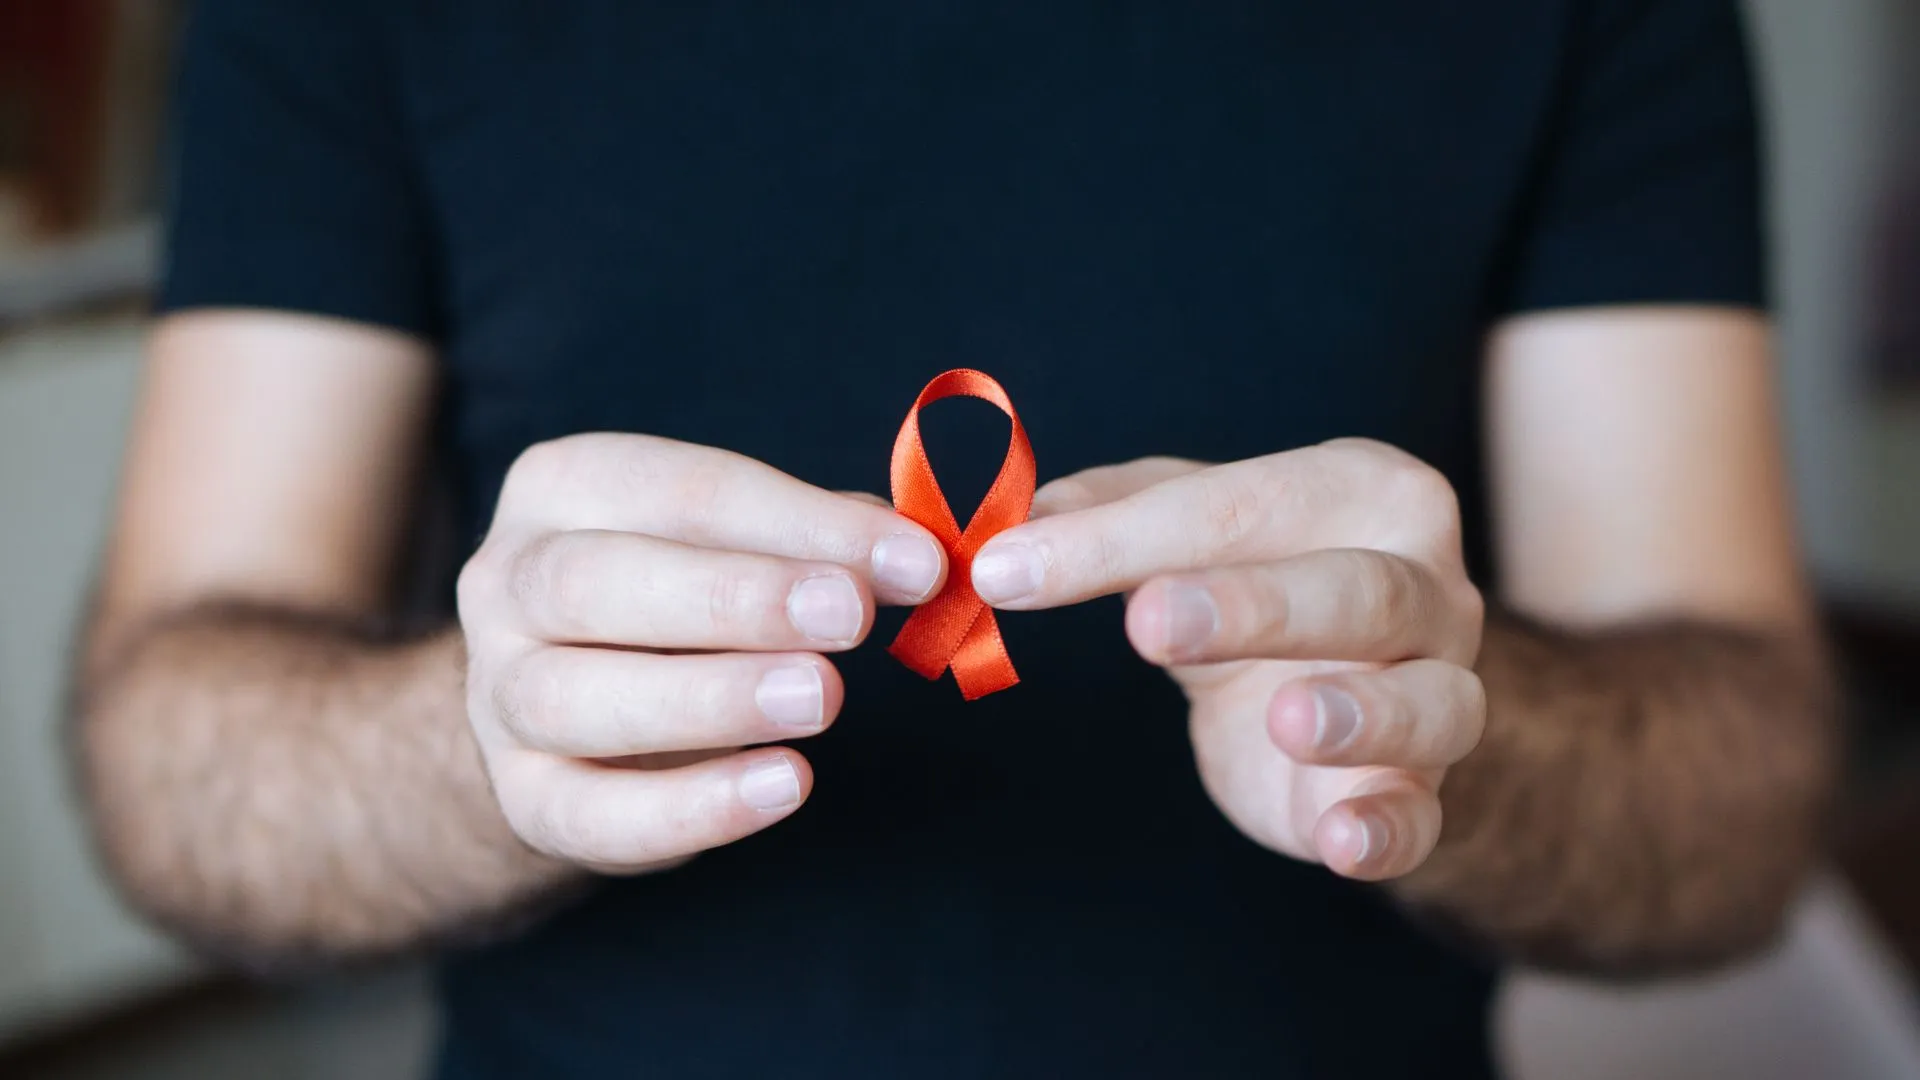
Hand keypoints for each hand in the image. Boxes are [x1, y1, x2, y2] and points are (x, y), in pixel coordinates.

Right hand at [456, 434, 946, 872]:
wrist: (582, 704)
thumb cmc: (681, 598)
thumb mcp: (741, 542)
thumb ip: (823, 541)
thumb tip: (916, 556)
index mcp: (561, 488)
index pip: (680, 491)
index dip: (800, 523)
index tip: (913, 560)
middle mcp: (506, 583)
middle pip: (597, 582)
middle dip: (734, 598)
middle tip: (847, 617)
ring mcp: (496, 696)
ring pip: (576, 697)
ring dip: (708, 698)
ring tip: (821, 700)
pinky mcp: (523, 797)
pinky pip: (592, 813)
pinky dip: (693, 807)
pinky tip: (787, 784)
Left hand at [971, 441, 1484, 879]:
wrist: (1345, 686)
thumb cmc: (1260, 578)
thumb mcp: (1186, 529)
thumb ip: (1103, 516)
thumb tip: (1006, 523)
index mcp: (1362, 492)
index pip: (1238, 504)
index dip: (1117, 536)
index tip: (1008, 565)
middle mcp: (1425, 587)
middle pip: (1358, 589)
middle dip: (1255, 606)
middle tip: (1147, 621)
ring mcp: (1438, 690)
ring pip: (1431, 700)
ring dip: (1361, 712)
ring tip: (1287, 720)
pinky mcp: (1417, 791)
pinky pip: (1421, 816)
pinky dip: (1387, 831)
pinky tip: (1340, 841)